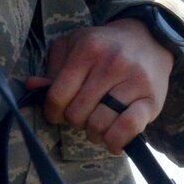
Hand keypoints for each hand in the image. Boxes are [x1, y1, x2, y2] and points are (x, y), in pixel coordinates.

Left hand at [30, 18, 175, 152]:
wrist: (149, 40)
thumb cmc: (105, 47)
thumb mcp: (74, 47)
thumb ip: (53, 69)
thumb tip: (32, 87)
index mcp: (88, 50)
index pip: (58, 96)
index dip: (52, 112)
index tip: (57, 114)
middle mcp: (111, 64)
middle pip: (77, 113)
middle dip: (75, 121)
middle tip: (82, 115)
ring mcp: (133, 82)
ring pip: (99, 124)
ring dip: (94, 134)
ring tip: (96, 127)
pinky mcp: (151, 100)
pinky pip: (128, 127)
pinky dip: (116, 141)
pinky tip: (112, 143)